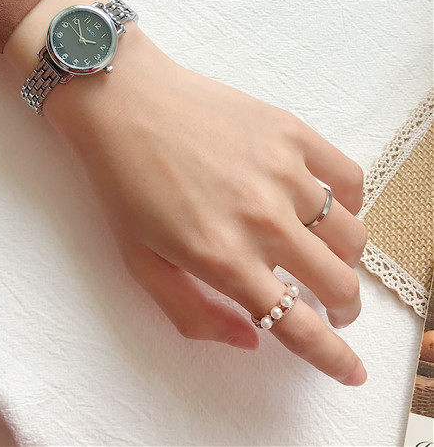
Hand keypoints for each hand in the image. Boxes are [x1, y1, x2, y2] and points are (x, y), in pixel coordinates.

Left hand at [5, 0, 367, 385]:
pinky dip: (349, 204)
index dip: (334, 358)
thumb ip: (191, 313)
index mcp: (221, 257)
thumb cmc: (123, 182)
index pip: (298, 325)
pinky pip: (348, 178)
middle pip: (338, 284)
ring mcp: (282, 171)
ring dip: (346, 261)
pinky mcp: (290, 132)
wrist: (122, 102)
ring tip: (325, 258)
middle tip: (328, 307)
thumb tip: (251, 339)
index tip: (351, 371)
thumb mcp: (139, 262)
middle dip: (341, 309)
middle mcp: (262, 218)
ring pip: (351, 236)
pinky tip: (326, 207)